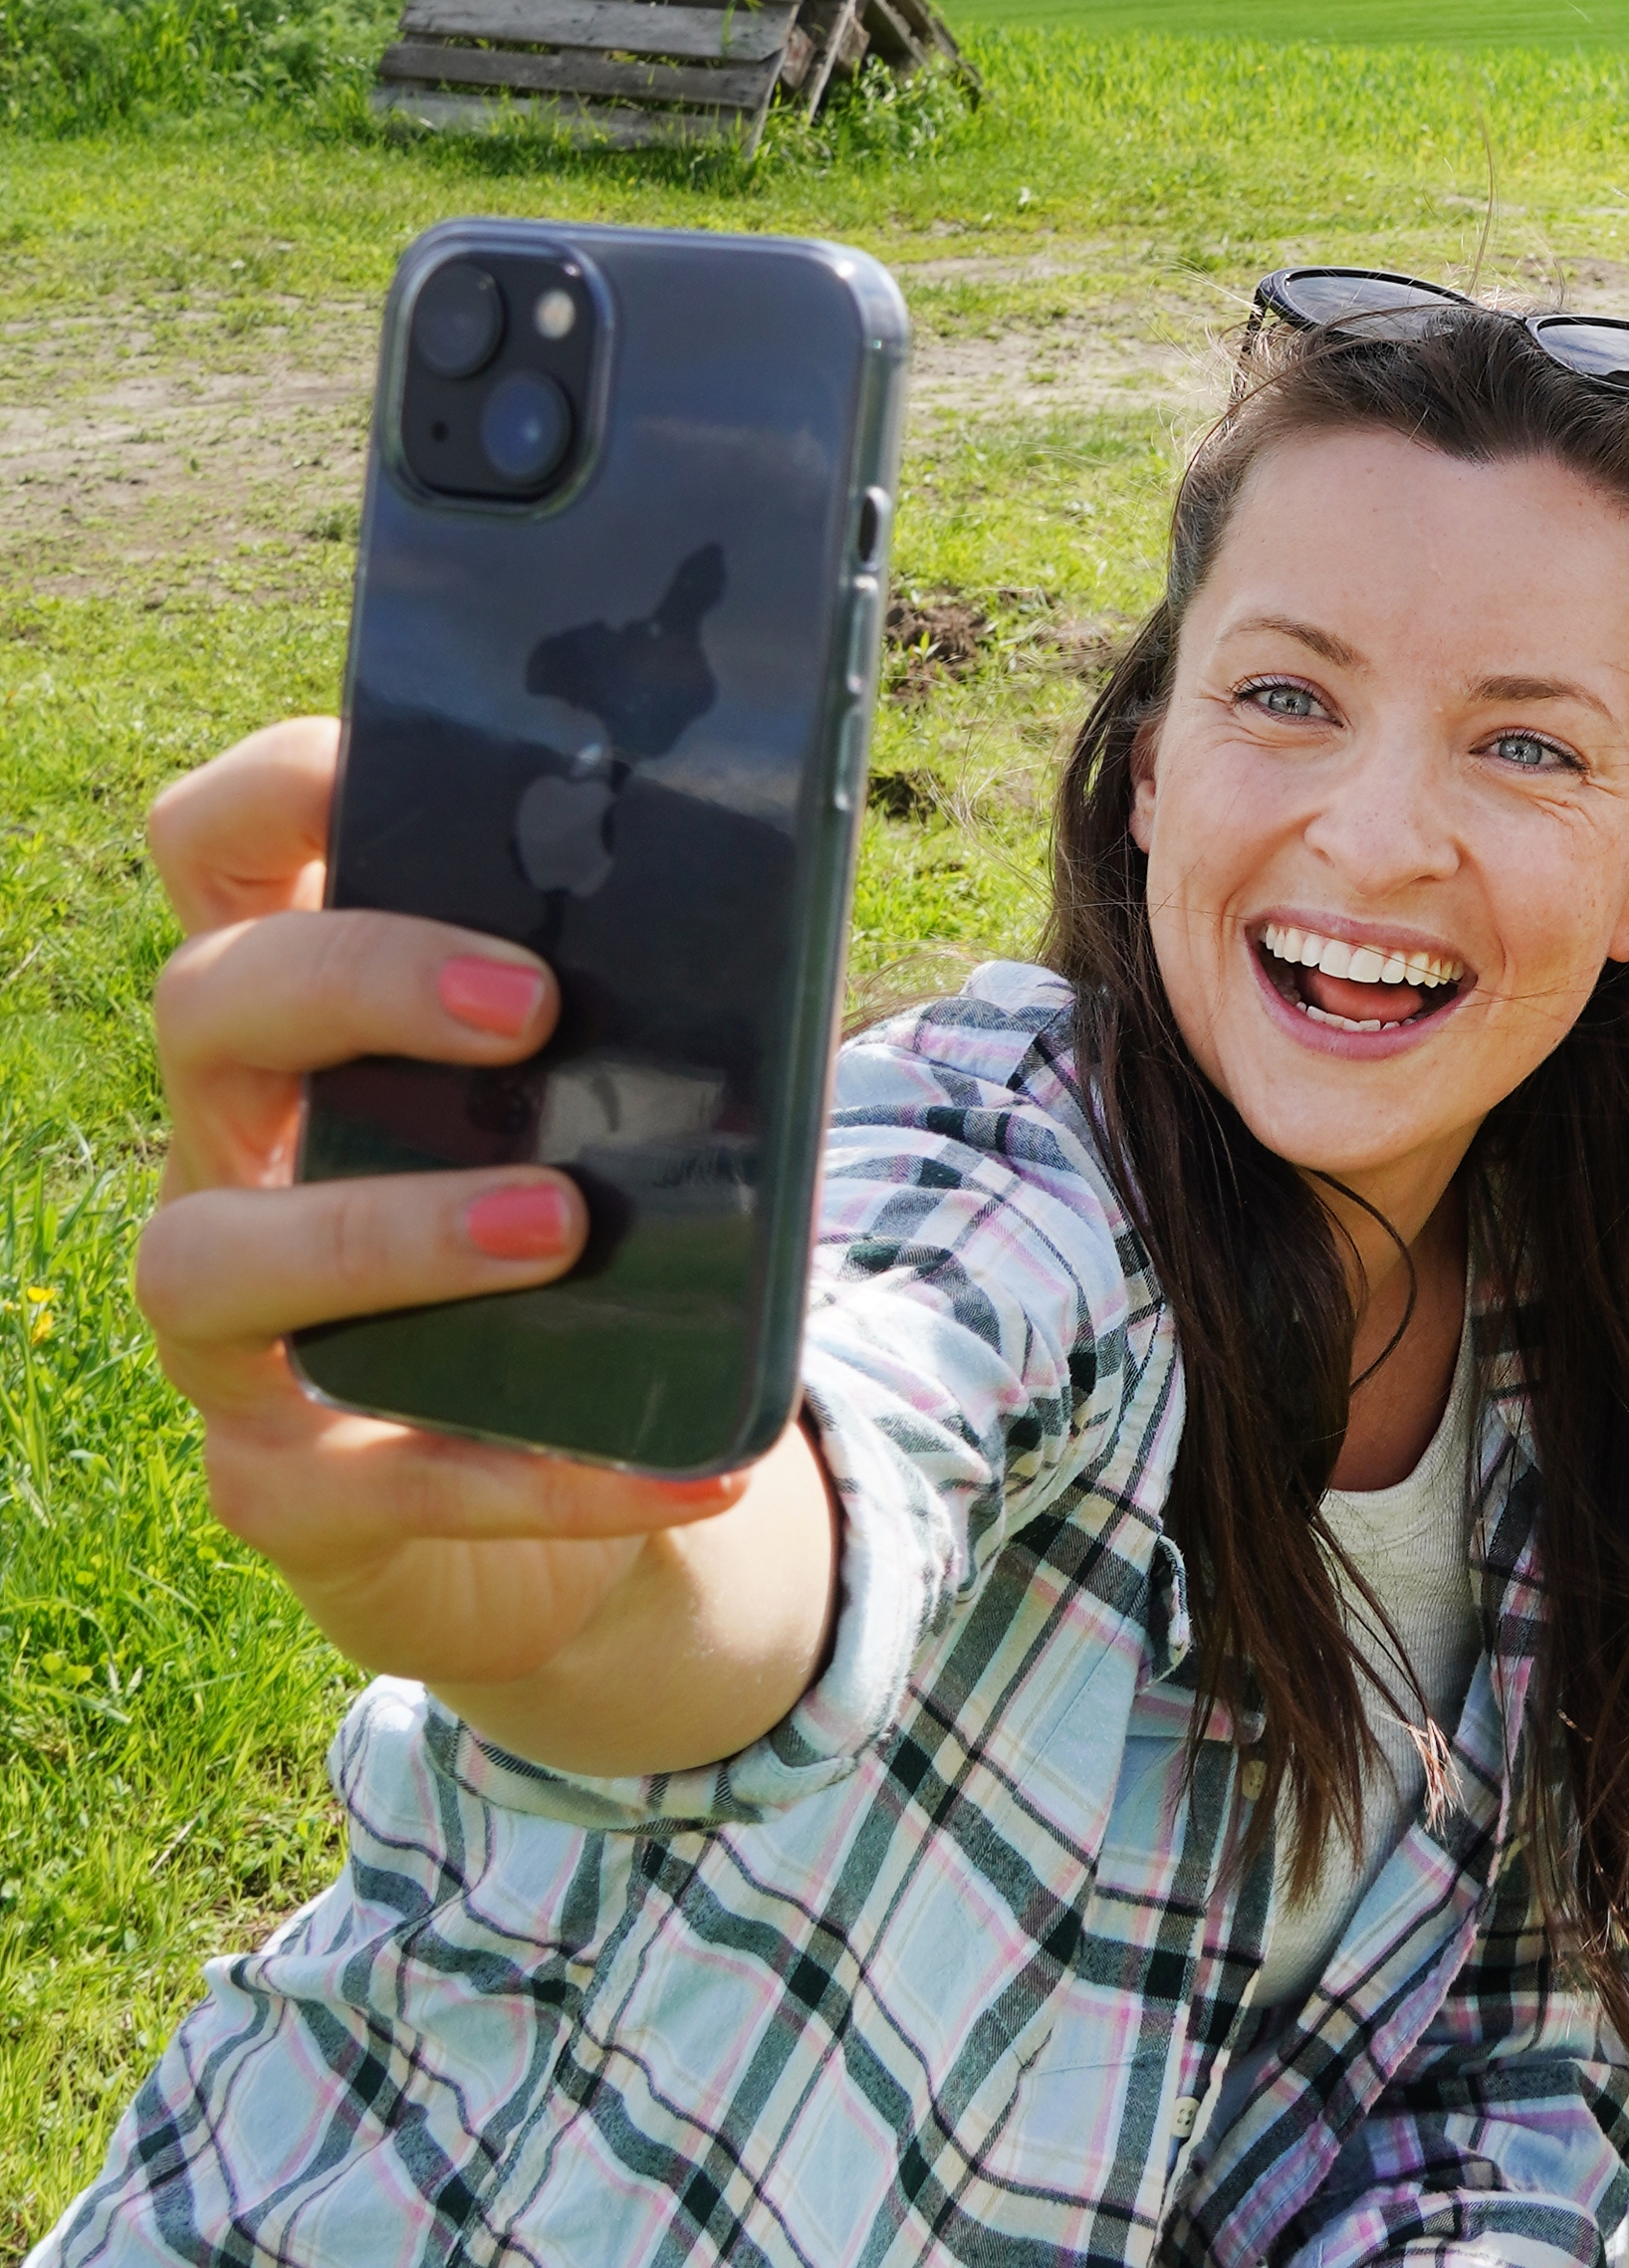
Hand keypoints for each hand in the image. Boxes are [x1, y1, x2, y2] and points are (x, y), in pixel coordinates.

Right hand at [132, 720, 794, 1713]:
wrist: (576, 1489)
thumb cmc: (600, 1237)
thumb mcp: (632, 1104)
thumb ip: (665, 1011)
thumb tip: (783, 919)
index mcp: (313, 1019)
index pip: (220, 851)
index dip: (277, 789)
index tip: (386, 777)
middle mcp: (235, 1150)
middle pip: (205, 1007)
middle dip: (356, 980)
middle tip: (528, 1007)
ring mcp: (231, 1329)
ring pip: (206, 1255)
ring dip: (382, 1231)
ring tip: (556, 1224)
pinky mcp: (282, 1487)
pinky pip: (376, 1481)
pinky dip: (541, 1473)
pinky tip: (694, 1461)